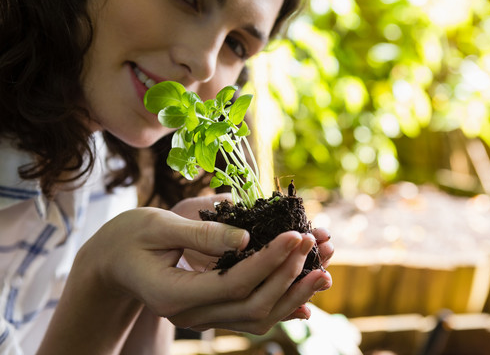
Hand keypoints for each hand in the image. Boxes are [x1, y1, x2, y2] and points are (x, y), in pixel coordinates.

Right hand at [82, 207, 330, 334]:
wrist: (111, 264)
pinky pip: (252, 312)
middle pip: (253, 306)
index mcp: (174, 294)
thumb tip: (248, 236)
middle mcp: (191, 314)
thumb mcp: (157, 225)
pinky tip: (305, 286)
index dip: (269, 259)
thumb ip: (202, 233)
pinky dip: (282, 300)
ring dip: (294, 293)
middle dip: (290, 276)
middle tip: (317, 246)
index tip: (295, 234)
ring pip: (258, 316)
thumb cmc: (127, 238)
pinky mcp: (212, 311)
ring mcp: (202, 317)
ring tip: (324, 268)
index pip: (233, 282)